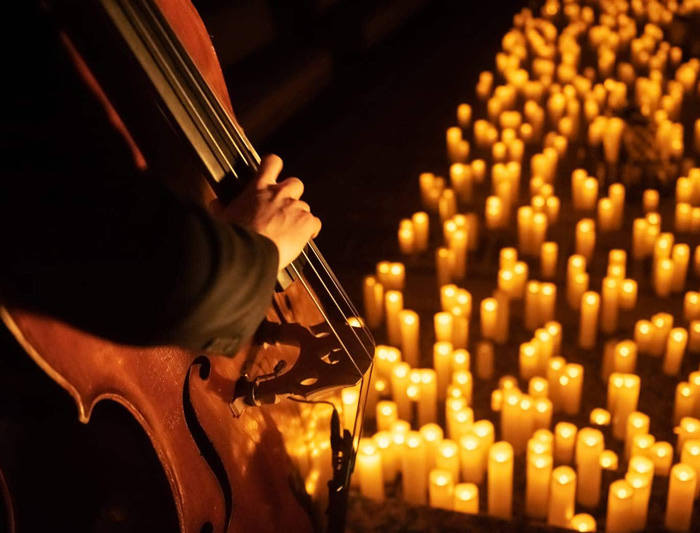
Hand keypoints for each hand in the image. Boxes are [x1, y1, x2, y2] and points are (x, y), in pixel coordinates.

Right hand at [220, 154, 320, 270]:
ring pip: (305, 206)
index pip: (272, 163)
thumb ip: (220, 208)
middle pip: (295, 183)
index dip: (275, 167)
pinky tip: (303, 239)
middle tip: (284, 209)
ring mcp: (294, 207)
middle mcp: (279, 194)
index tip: (273, 175)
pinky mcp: (306, 223)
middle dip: (293, 194)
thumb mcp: (222, 217)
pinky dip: (310, 230)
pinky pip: (315, 223)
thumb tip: (216, 204)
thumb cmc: (235, 237)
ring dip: (299, 216)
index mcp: (258, 188)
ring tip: (289, 231)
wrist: (249, 253)